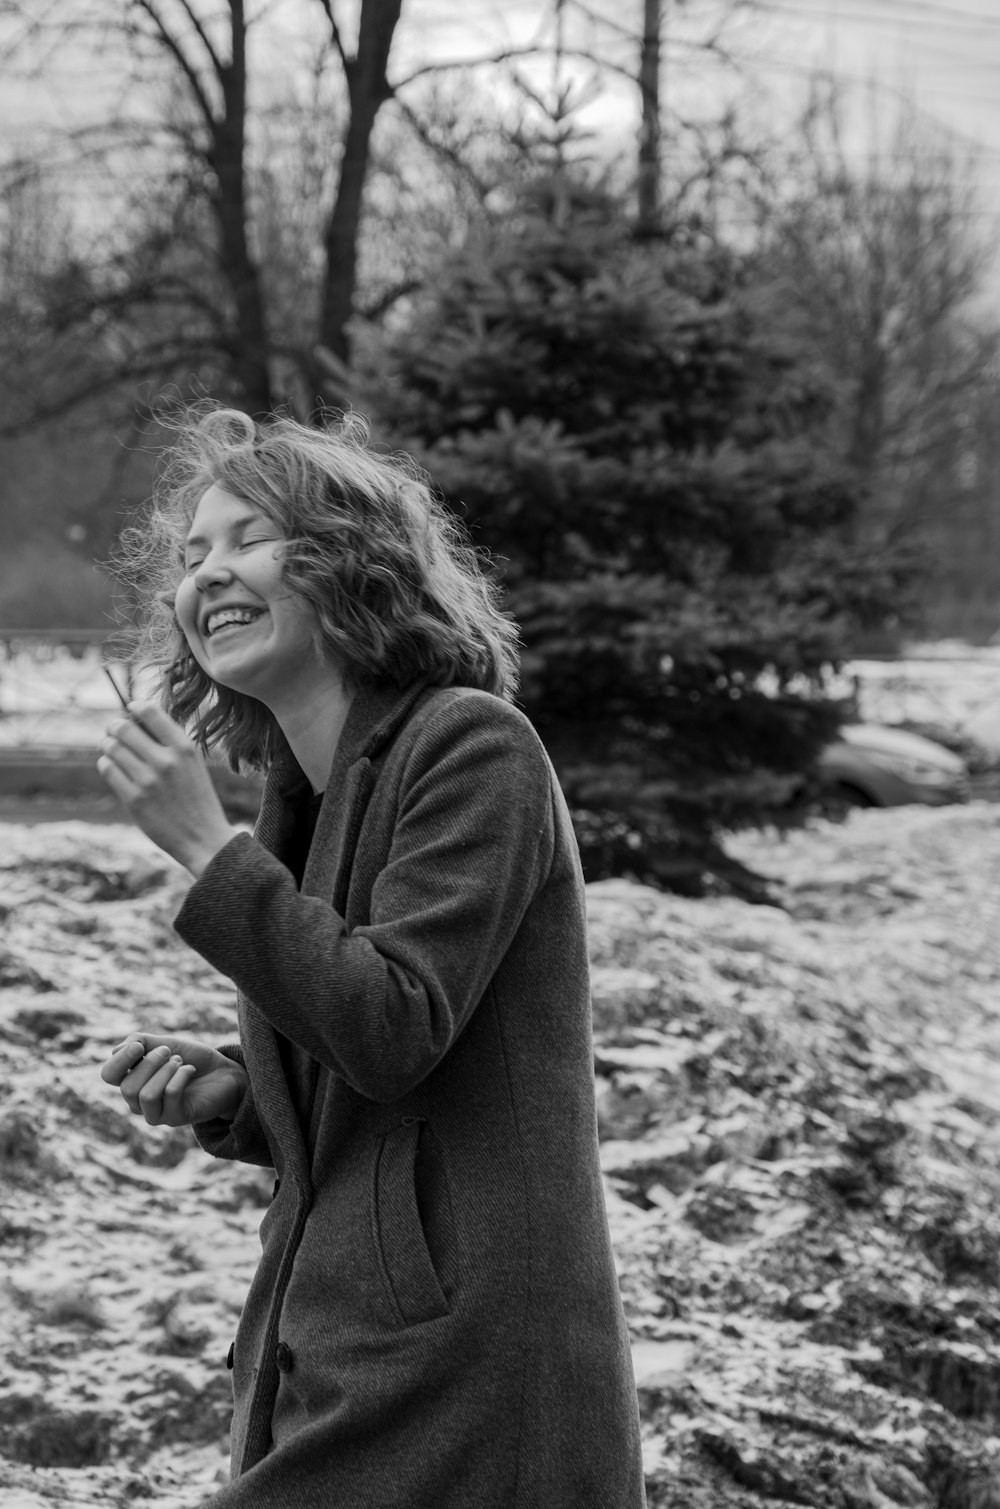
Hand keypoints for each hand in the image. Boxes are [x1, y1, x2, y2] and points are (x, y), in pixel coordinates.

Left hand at [97, 702, 236, 875]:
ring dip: (108, 745)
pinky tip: (113, 767)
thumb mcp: (192, 764)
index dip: (134, 707)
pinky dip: (106, 764)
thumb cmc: (196, 797)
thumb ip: (169, 742)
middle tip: (113, 731)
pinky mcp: (134, 799)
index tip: (130, 709)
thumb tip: (135, 718)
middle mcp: (166, 760)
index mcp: (184, 748)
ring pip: (111, 747)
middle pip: (123, 727)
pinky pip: (107, 769)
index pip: (150, 712)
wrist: (203, 838)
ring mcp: (148, 780)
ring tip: (112, 749)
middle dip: (114, 726)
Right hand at [101, 1035, 249, 1127]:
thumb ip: (140, 1043)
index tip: (139, 1045)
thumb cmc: (192, 1058)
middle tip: (169, 1051)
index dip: (120, 1059)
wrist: (224, 1072)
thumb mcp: (166, 1044)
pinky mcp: (175, 1118)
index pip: (108, 1075)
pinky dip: (181, 1076)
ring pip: (146, 1095)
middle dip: (149, 1063)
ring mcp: (156, 1113)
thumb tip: (114, 1050)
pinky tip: (190, 1070)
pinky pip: (169, 1096)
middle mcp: (138, 1101)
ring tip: (180, 1062)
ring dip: (166, 1071)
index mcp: (132, 1079)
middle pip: (127, 1087)